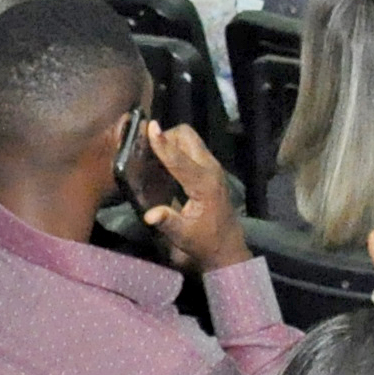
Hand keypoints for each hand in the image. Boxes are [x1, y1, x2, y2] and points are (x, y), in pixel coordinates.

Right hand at [138, 122, 249, 272]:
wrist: (227, 247)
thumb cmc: (205, 242)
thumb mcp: (184, 236)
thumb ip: (168, 222)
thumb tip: (149, 215)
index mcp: (204, 184)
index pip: (179, 159)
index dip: (163, 143)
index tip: (150, 127)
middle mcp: (210, 169)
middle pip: (187, 137)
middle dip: (166, 137)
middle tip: (146, 152)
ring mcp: (212, 166)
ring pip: (190, 139)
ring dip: (171, 141)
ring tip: (152, 157)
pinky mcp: (211, 169)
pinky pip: (192, 148)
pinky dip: (176, 149)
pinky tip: (163, 165)